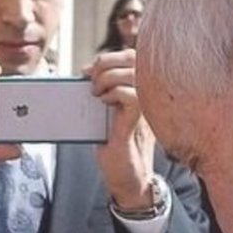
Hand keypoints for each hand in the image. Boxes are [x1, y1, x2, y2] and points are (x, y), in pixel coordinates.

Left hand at [86, 49, 155, 210]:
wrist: (126, 177)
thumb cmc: (115, 146)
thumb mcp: (106, 112)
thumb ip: (103, 91)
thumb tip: (85, 73)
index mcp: (141, 88)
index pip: (131, 56)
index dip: (108, 57)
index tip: (87, 71)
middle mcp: (147, 94)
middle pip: (132, 57)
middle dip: (105, 62)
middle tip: (90, 80)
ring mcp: (146, 106)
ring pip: (131, 72)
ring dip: (107, 77)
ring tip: (96, 93)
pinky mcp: (139, 121)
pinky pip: (130, 95)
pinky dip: (113, 94)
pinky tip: (104, 103)